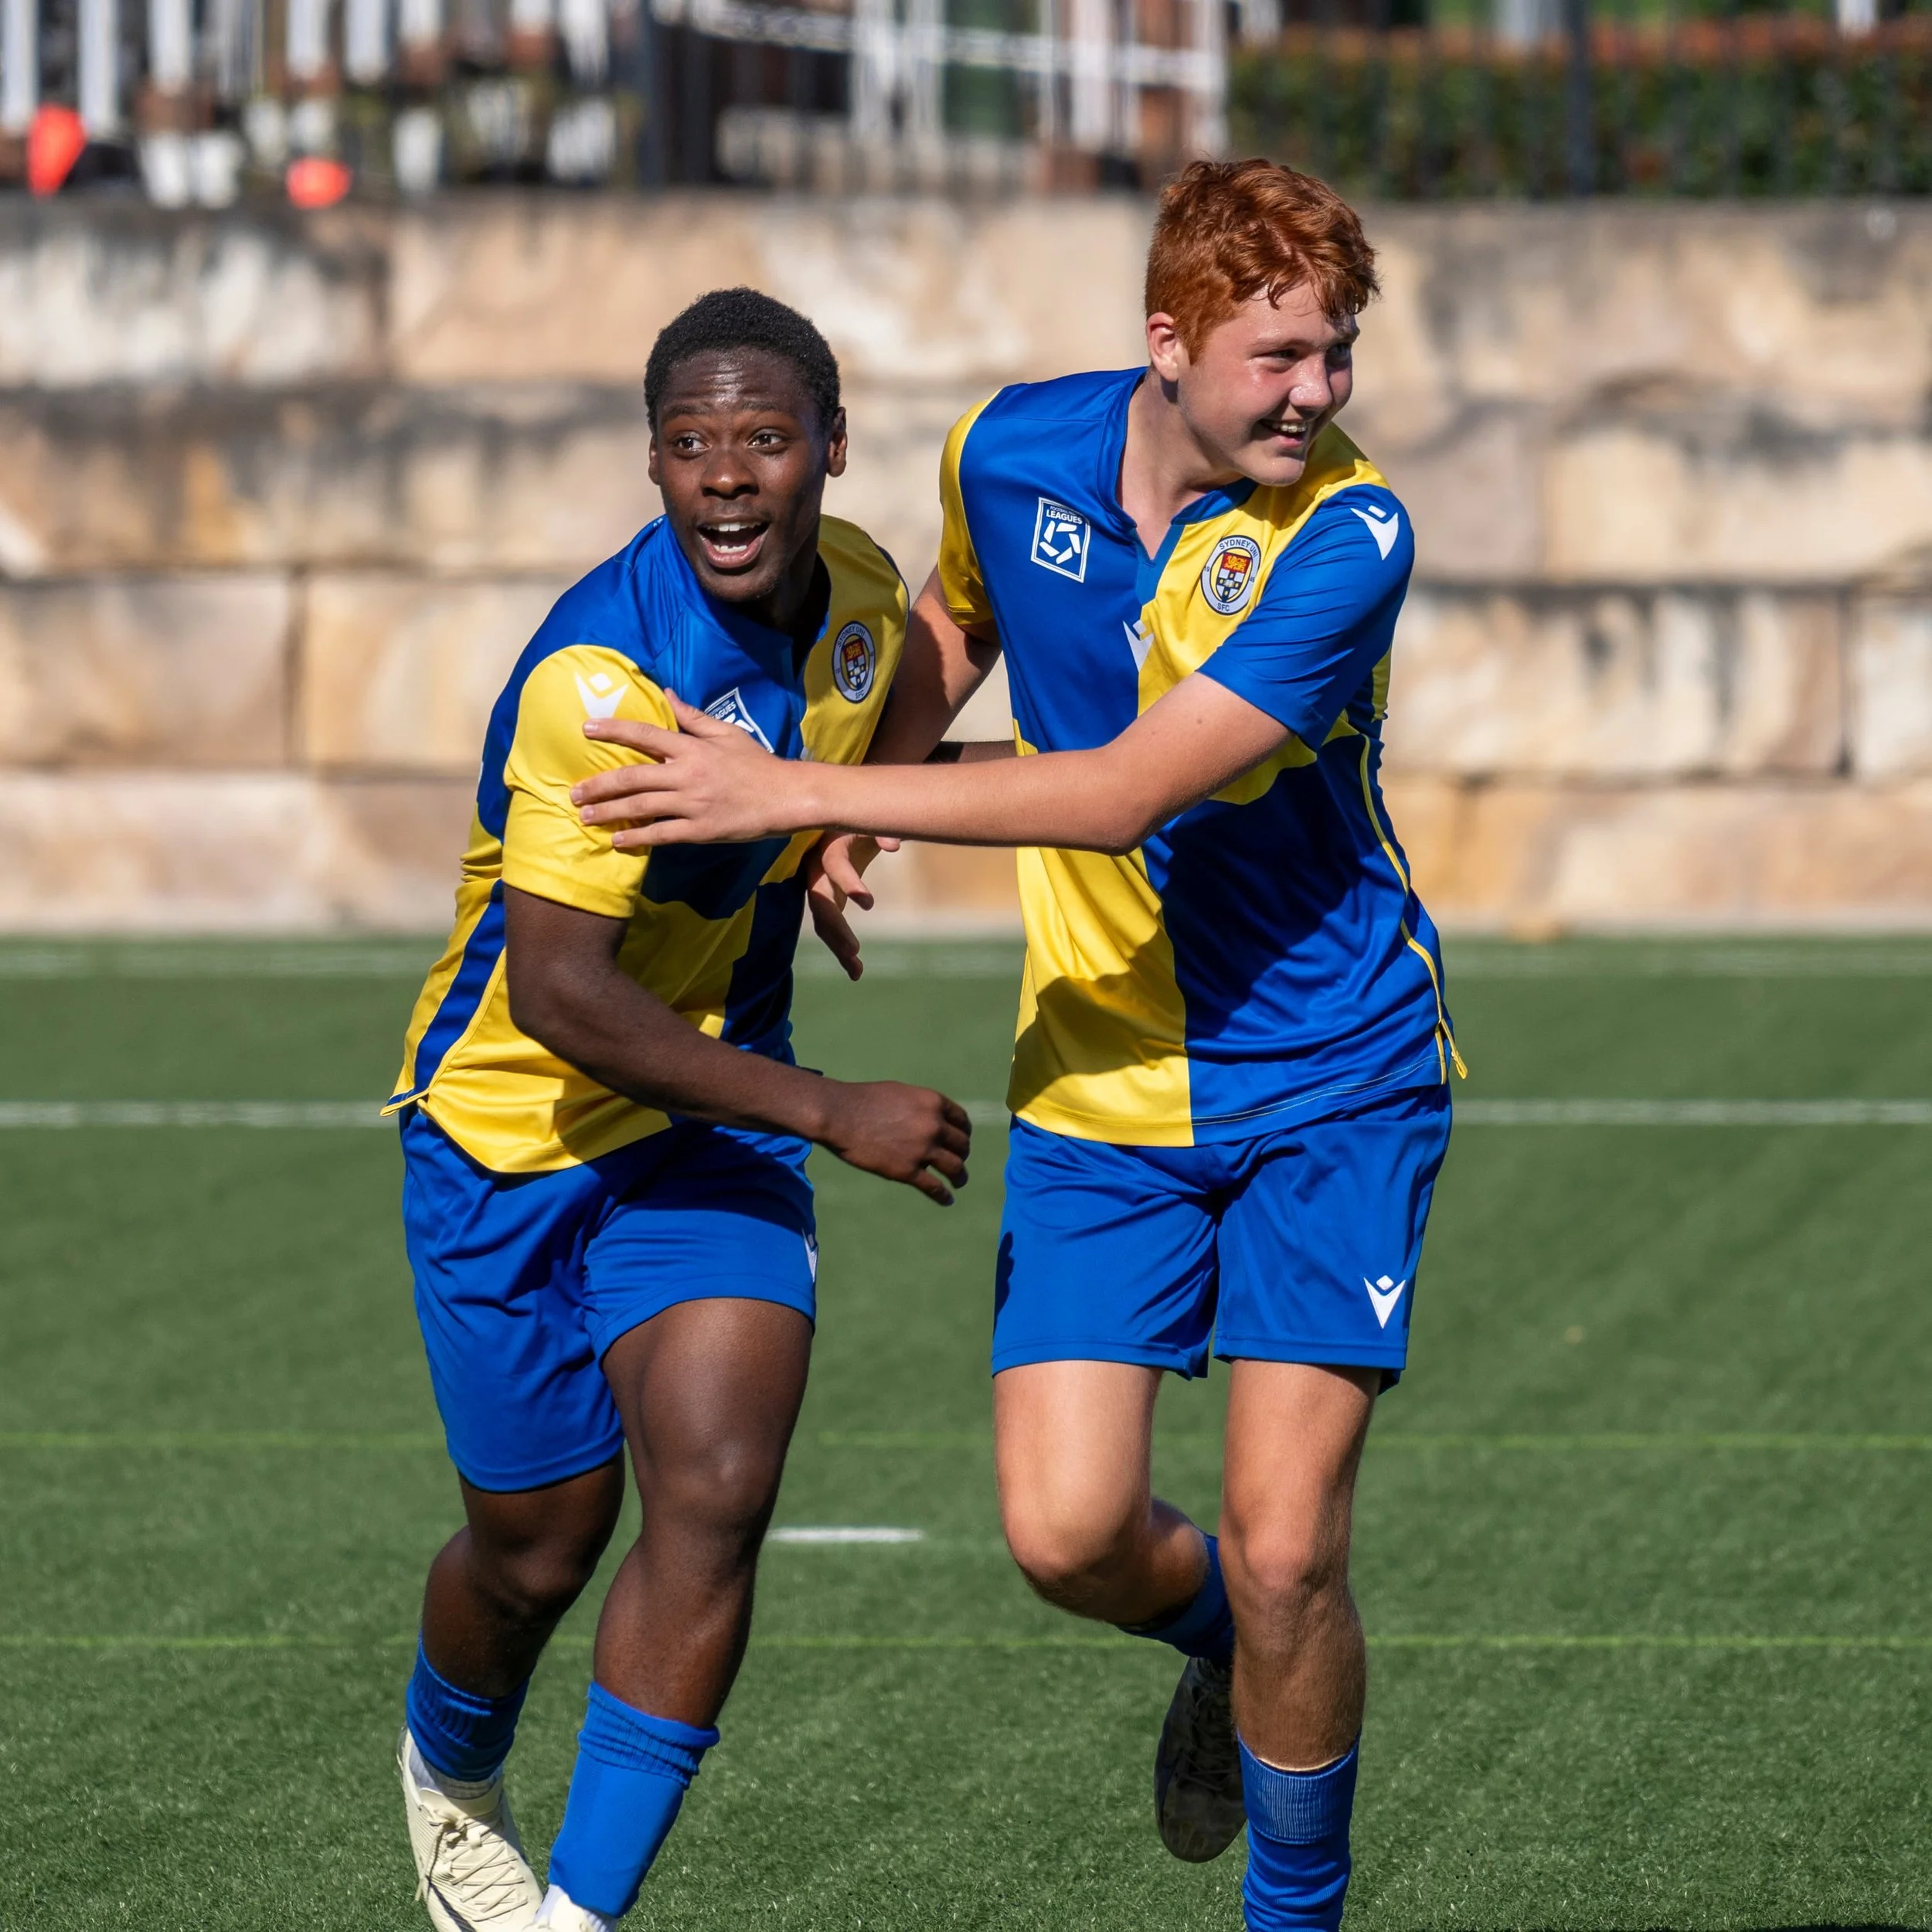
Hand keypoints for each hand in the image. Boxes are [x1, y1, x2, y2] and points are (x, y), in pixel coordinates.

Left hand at [573, 692, 807, 847]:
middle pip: (633, 777)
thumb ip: (693, 717)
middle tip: (573, 792)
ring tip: (585, 816)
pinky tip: (617, 840)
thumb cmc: (757, 763)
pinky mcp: (700, 830)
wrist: (786, 797)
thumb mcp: (727, 733)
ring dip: (609, 812)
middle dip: (599, 785)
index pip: (645, 735)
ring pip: (641, 807)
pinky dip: (636, 838)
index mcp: (692, 748)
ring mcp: (692, 805)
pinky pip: (661, 834)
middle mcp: (687, 775)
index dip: (613, 731)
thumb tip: (666, 695)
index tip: (586, 730)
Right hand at [805, 833, 899, 981]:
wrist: (845, 823)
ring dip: (837, 946)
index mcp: (830, 845)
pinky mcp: (828, 901)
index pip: (834, 864)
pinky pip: (830, 928)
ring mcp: (820, 888)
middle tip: (854, 951)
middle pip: (821, 901)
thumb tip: (894, 845)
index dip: (848, 881)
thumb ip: (882, 829)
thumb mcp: (873, 820)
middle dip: (836, 927)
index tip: (868, 902)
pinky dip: (841, 949)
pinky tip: (856, 971)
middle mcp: (817, 869)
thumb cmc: (864, 820)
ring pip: (822, 921)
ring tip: (856, 972)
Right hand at [819, 1080, 970, 1205]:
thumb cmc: (863, 1100)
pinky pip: (934, 1187)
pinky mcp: (907, 1170)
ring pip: (955, 1167)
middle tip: (958, 1161)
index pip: (962, 1121)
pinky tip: (947, 1200)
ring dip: (960, 1177)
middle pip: (961, 1145)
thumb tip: (928, 1119)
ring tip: (959, 1182)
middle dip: (962, 1154)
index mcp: (933, 1103)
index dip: (964, 1133)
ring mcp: (922, 1149)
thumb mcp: (900, 1094)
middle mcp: (933, 1125)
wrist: (840, 1115)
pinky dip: (943, 1195)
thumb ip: (920, 1107)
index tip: (961, 1141)